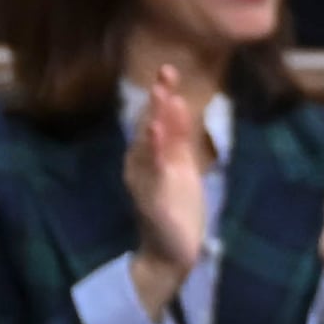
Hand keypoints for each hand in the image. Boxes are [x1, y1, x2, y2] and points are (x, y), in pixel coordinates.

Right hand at [125, 57, 213, 312]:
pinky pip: (153, 172)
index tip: (169, 71)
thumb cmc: (176, 207)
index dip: (162, 95)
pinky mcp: (152, 199)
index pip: (156, 119)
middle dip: (157, 101)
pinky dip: (154, 152)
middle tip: (165, 74)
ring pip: (149, 146)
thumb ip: (178, 137)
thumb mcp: (180, 165)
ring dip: (155, 120)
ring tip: (162, 97)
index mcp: (150, 155)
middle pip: (149, 127)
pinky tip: (155, 134)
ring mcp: (145, 181)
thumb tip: (178, 102)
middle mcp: (142, 164)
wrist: (172, 252)